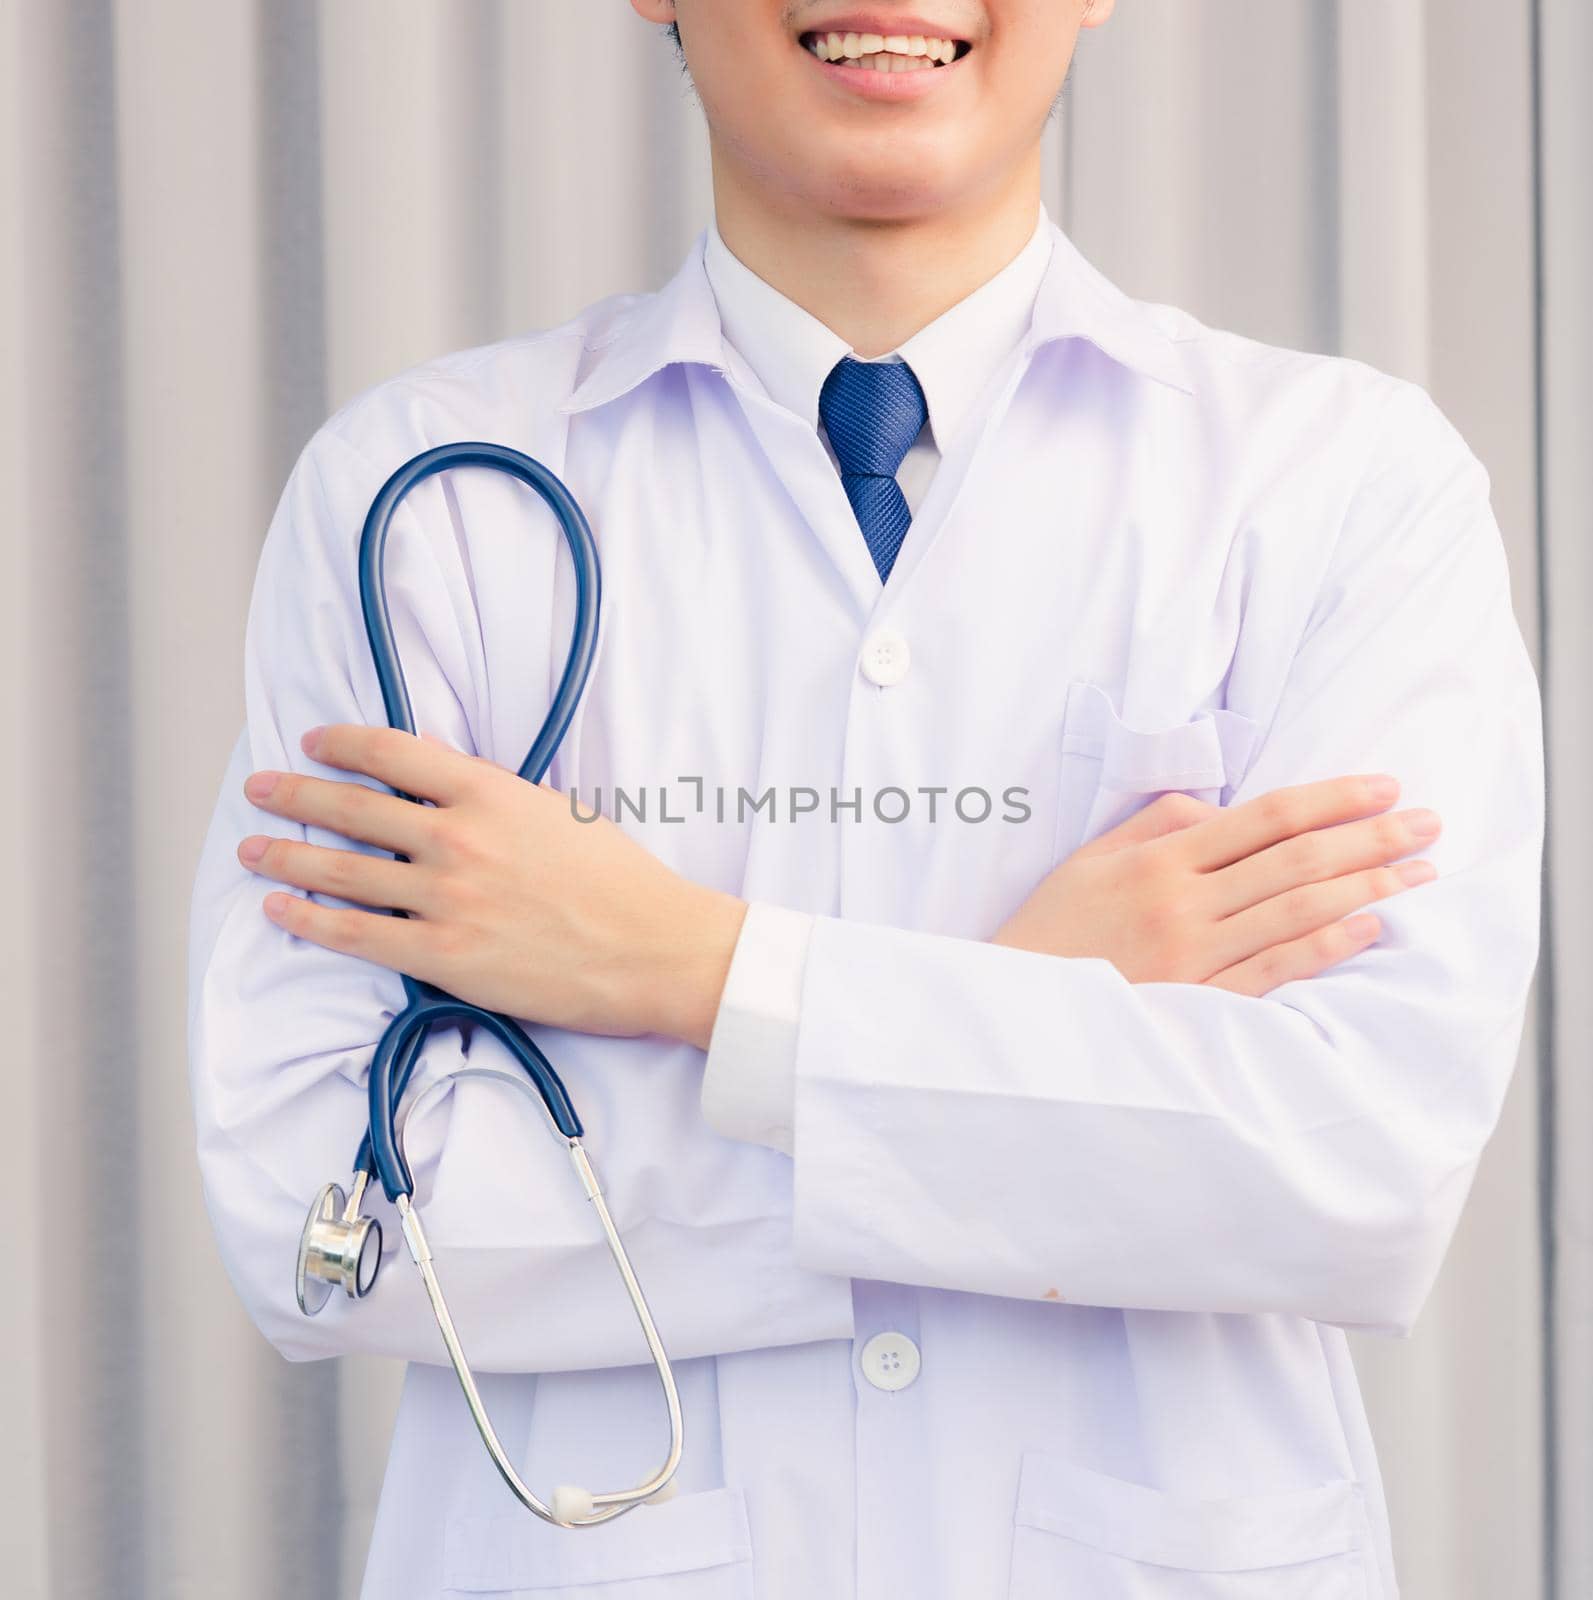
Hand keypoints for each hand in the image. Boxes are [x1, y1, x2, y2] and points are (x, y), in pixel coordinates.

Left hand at [237, 724, 747, 1048]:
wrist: (655, 948)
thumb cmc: (621, 882)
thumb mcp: (559, 812)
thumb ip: (496, 800)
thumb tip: (447, 793)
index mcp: (489, 792)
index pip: (393, 752)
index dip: (343, 743)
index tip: (316, 743)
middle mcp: (457, 837)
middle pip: (352, 807)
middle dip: (295, 793)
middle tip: (261, 788)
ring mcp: (445, 898)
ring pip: (341, 870)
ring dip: (285, 856)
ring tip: (253, 849)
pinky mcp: (444, 956)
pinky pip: (357, 936)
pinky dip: (310, 920)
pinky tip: (280, 909)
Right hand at [991, 774, 1440, 995]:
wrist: (1017, 1011)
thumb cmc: (1053, 929)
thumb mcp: (1090, 860)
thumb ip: (1157, 825)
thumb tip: (1224, 809)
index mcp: (1158, 859)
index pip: (1264, 817)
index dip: (1331, 797)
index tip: (1383, 786)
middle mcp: (1182, 902)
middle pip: (1296, 859)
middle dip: (1371, 837)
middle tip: (1429, 821)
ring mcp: (1193, 956)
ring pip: (1298, 911)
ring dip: (1368, 887)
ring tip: (1420, 872)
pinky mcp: (1199, 1003)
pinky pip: (1276, 970)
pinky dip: (1327, 946)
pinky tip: (1370, 926)